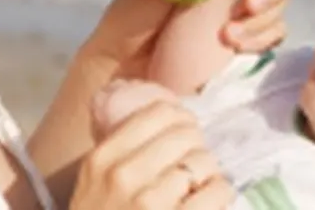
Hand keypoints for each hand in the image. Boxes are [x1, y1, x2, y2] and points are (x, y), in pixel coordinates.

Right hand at [71, 94, 231, 209]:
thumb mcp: (95, 185)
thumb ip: (125, 150)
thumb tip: (173, 115)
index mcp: (102, 159)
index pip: (159, 113)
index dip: (181, 122)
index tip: (185, 137)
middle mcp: (122, 176)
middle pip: (186, 134)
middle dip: (196, 150)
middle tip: (191, 170)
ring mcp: (149, 202)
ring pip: (204, 161)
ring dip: (208, 175)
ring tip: (196, 191)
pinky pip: (218, 190)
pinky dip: (219, 195)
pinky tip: (207, 204)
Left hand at [82, 0, 303, 75]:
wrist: (122, 63)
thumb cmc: (133, 14)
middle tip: (248, 2)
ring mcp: (244, 6)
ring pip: (281, 0)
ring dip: (265, 15)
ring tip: (229, 34)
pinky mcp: (247, 36)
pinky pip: (275, 33)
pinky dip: (261, 37)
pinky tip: (234, 45)